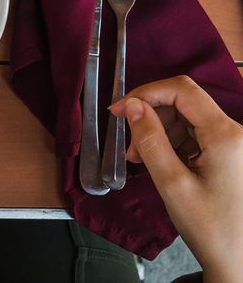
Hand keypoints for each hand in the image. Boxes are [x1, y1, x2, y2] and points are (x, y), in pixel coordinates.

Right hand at [113, 76, 242, 282]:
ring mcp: (235, 145)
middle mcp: (235, 133)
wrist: (239, 261)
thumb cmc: (209, 226)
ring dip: (160, 131)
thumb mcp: (172, 183)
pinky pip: (197, 135)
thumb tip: (134, 106)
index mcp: (225, 135)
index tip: (119, 112)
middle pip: (185, 103)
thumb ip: (150, 140)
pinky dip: (174, 143)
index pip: (182, 90)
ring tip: (141, 159)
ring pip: (189, 119)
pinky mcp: (231, 156)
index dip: (146, 93)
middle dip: (151, 116)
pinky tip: (160, 162)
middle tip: (128, 146)